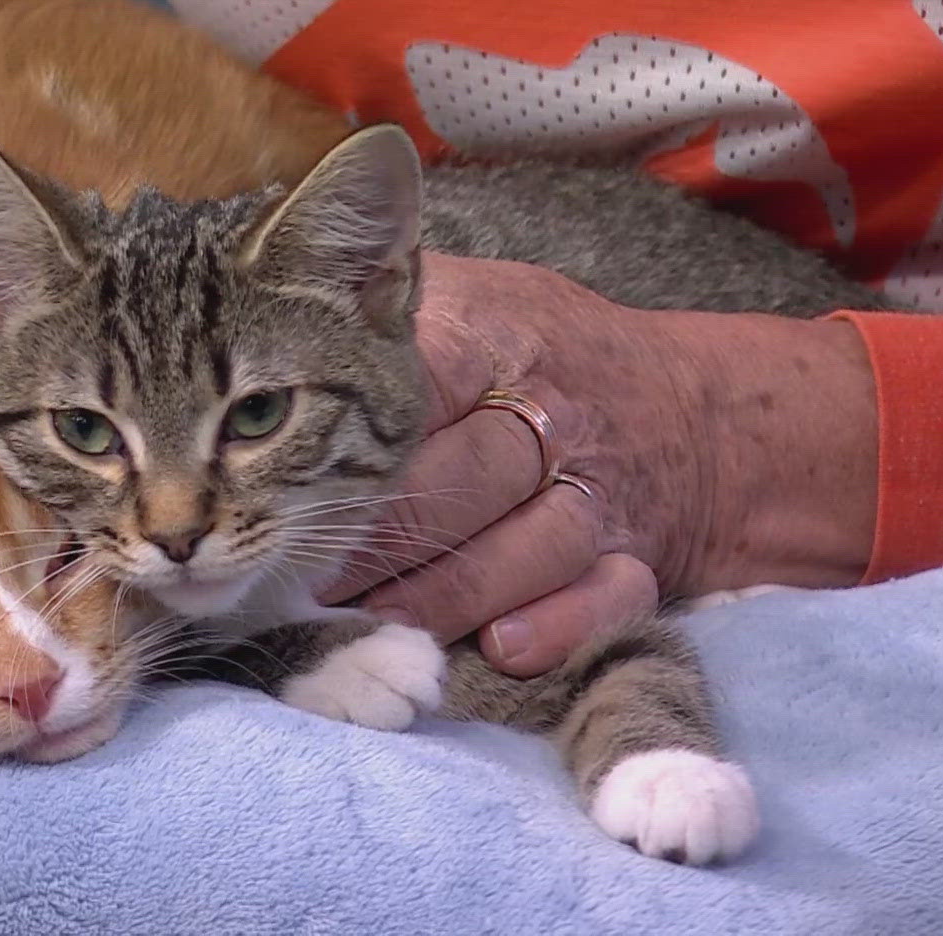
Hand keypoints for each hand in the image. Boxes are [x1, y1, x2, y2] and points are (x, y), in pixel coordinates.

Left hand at [321, 254, 877, 675]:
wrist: (689, 406)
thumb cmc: (532, 352)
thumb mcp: (466, 295)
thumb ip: (371, 301)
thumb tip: (253, 300)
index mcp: (496, 336)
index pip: (416, 388)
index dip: (343, 444)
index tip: (276, 483)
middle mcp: (554, 412)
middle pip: (465, 479)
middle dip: (375, 537)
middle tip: (294, 575)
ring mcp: (602, 489)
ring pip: (527, 547)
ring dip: (444, 593)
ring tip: (370, 624)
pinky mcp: (639, 555)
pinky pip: (609, 597)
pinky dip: (559, 625)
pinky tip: (501, 647)